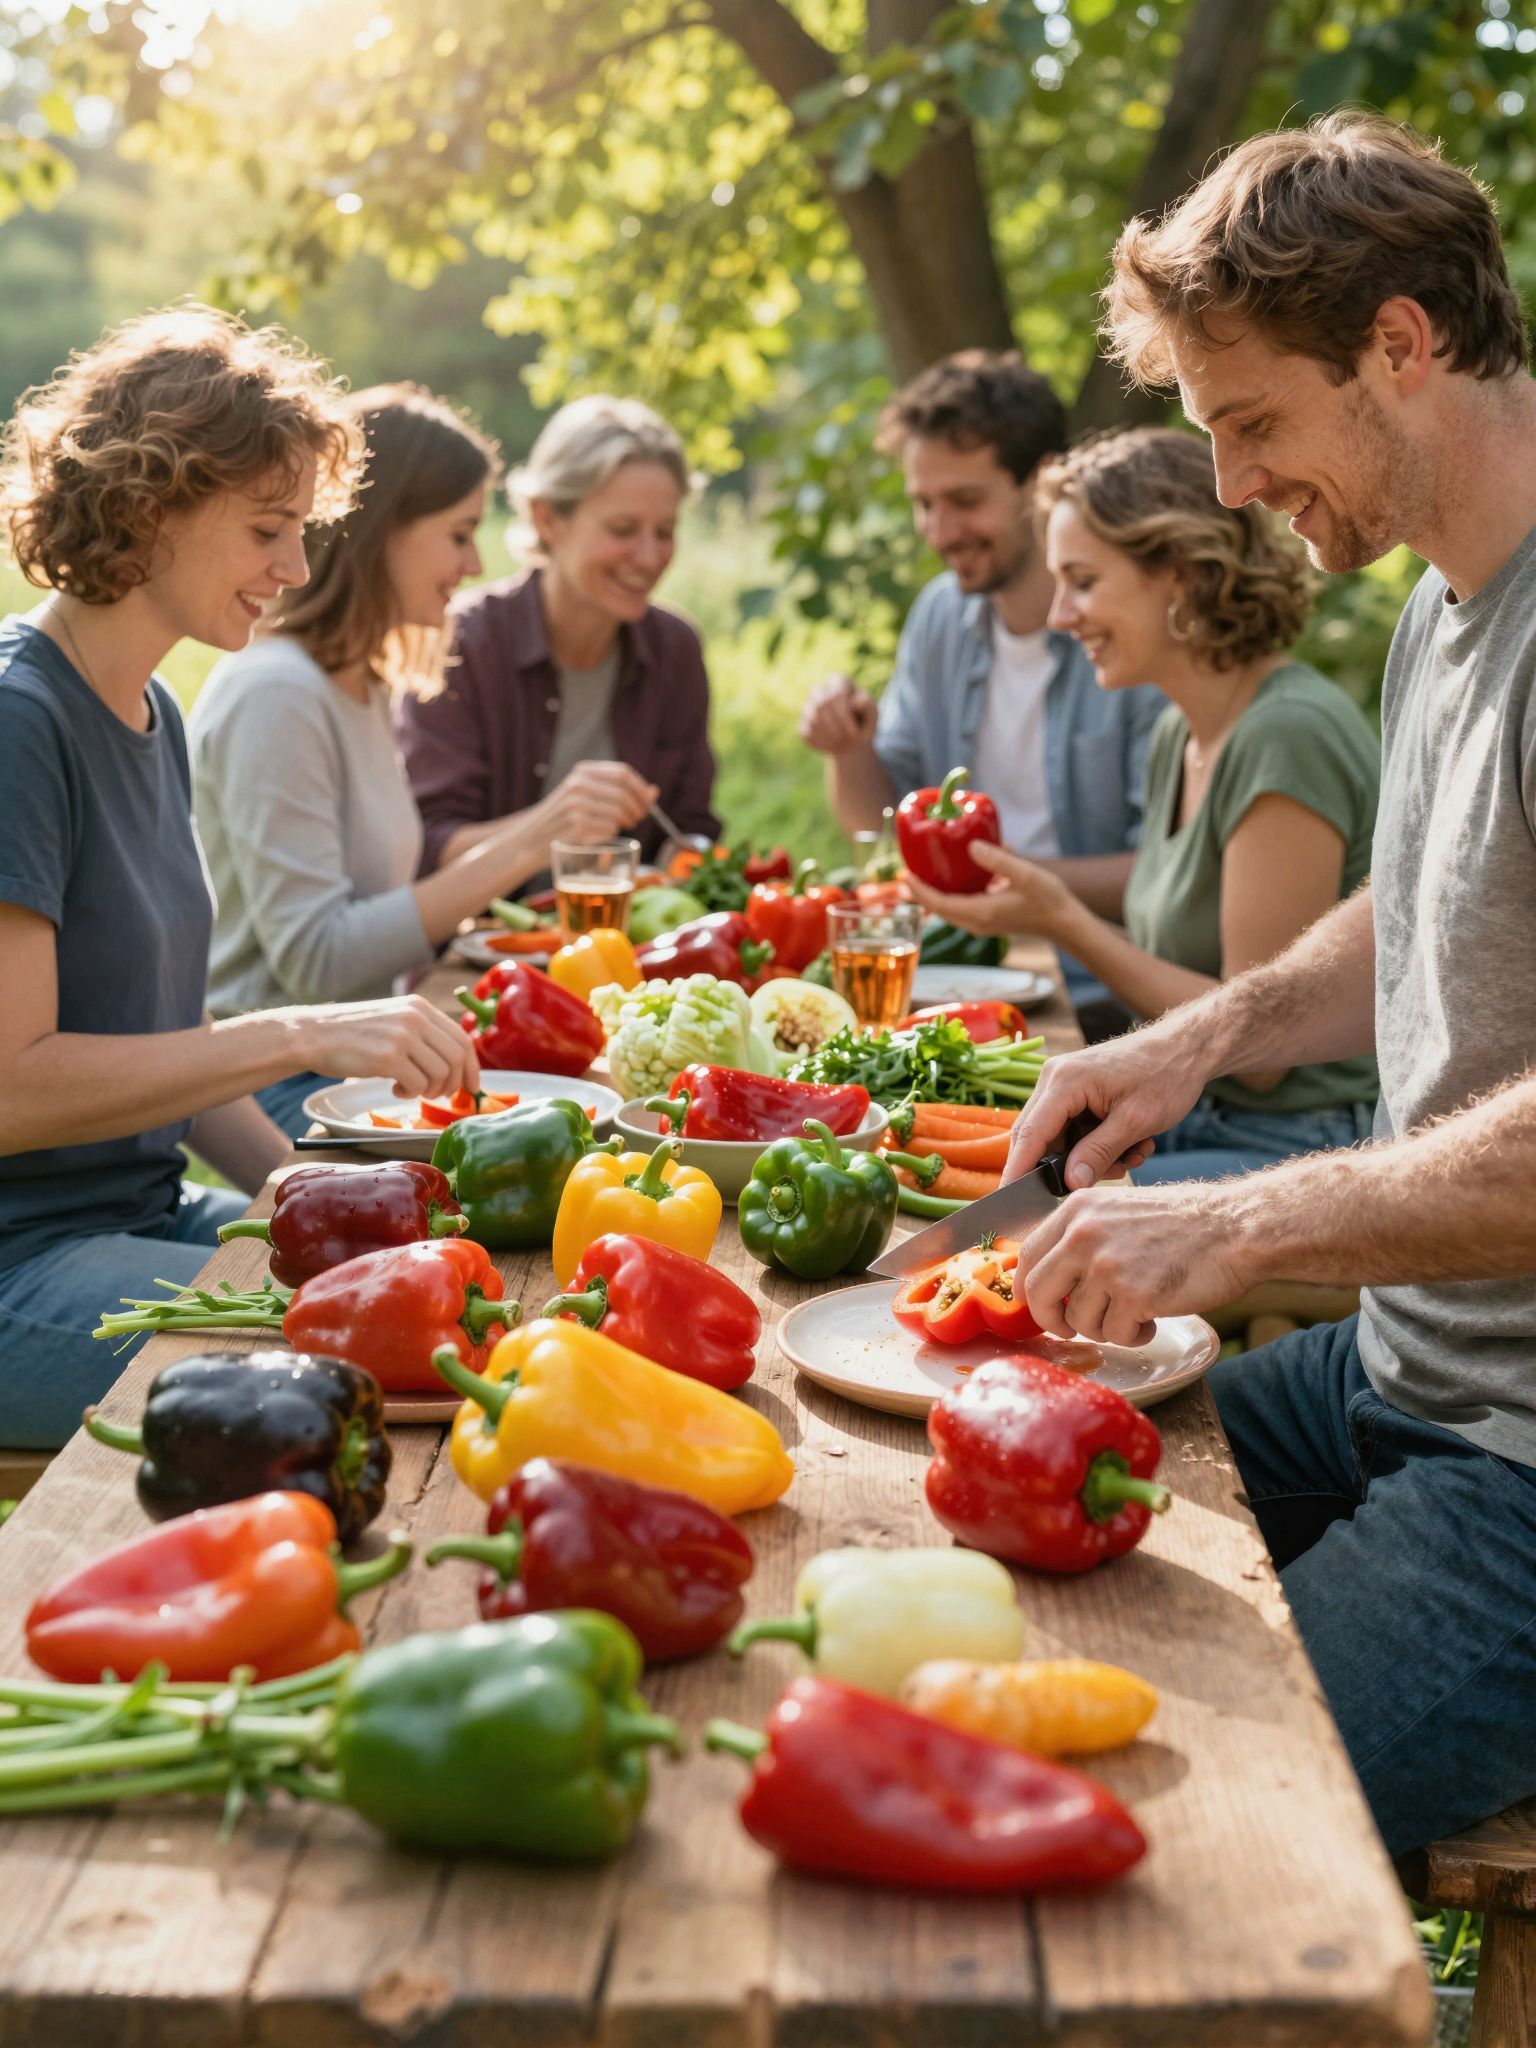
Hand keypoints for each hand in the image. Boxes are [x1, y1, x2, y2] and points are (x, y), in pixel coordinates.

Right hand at [293, 995, 481, 1099]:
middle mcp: (415, 1018)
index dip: (472, 1066)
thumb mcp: (393, 1019)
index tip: (471, 1085)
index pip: (462, 1038)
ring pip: (441, 1074)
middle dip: (453, 1084)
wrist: (312, 1034)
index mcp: (420, 1007)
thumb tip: (455, 1061)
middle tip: (437, 1094)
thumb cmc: (351, 1033)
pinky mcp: (388, 1057)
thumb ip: (422, 1032)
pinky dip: (411, 1093)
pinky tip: (395, 1089)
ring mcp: (402, 1036)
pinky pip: (418, 1085)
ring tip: (409, 1088)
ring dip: (429, 1090)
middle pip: (457, 1058)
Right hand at [536, 761, 658, 844]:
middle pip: (624, 794)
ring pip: (619, 812)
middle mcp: (579, 784)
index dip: (640, 789)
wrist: (531, 836)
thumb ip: (619, 790)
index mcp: (583, 771)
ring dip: (625, 822)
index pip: (623, 773)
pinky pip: (609, 828)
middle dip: (638, 808)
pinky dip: (612, 833)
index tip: (647, 802)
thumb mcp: (587, 794)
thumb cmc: (565, 816)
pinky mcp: (577, 825)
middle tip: (638, 818)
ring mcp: (577, 804)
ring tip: (621, 826)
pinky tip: (602, 833)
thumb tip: (654, 791)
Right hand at [799, 675, 878, 755]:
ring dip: (829, 734)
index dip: (844, 714)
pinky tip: (832, 747)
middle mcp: (820, 690)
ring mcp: (808, 707)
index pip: (836, 693)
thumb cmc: (863, 722)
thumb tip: (855, 701)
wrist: (852, 741)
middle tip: (849, 740)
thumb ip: (868, 706)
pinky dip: (821, 742)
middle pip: (821, 704)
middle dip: (836, 725)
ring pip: (811, 717)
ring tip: (843, 743)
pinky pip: (806, 732)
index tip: (854, 732)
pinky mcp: (803, 724)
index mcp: (838, 681)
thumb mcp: (872, 714)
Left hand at [907, 841, 1076, 940]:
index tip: (905, 875)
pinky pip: (963, 906)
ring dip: (936, 892)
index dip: (919, 890)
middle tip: (908, 870)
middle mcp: (976, 922)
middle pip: (939, 908)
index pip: (939, 903)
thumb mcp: (1025, 874)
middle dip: (921, 891)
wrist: (1065, 923)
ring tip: (924, 871)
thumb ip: (998, 859)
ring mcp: (982, 923)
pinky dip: (955, 891)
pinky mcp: (989, 919)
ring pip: (950, 908)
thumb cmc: (1048, 899)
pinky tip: (960, 871)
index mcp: (980, 912)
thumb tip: (971, 845)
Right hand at [1004, 1027, 1209, 1191]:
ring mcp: (1063, 1084)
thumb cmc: (1165, 1077)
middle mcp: (1054, 1079)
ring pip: (1059, 1138)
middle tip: (1108, 1176)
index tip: (1010, 1201)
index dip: (1018, 1170)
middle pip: (1038, 1138)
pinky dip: (1097, 1145)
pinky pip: (1073, 1129)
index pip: (1029, 1134)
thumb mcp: (1134, 1122)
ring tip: (1133, 1156)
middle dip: (1067, 1166)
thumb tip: (1069, 1184)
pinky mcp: (1076, 1090)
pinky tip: (1131, 1145)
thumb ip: (1098, 1154)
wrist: (1185, 1048)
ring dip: (1091, 1157)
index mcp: (1064, 1081)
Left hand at [1015, 1181, 1258, 1347]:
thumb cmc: (1182, 1225)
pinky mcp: (1133, 1294)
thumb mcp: (1118, 1212)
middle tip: (1070, 1329)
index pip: (1028, 1255)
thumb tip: (1047, 1278)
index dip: (1029, 1288)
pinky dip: (1135, 1334)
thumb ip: (1080, 1237)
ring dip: (1107, 1326)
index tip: (1040, 1305)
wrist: (1233, 1229)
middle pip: (1039, 1292)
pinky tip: (1155, 1315)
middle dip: (1052, 1320)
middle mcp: (1084, 1234)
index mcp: (1077, 1210)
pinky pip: (1116, 1334)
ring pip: (1081, 1321)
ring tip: (1137, 1309)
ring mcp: (1107, 1265)